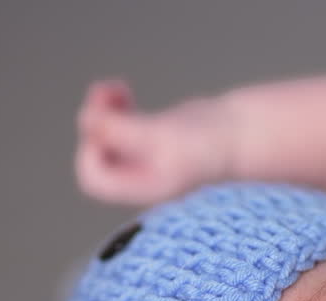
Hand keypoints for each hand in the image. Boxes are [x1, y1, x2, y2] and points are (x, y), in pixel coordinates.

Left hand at [75, 79, 230, 204]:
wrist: (239, 133)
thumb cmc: (208, 141)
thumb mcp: (161, 135)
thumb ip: (122, 130)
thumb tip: (86, 119)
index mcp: (141, 185)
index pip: (94, 177)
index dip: (91, 150)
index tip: (110, 126)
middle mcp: (139, 175)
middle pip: (96, 155)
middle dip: (95, 124)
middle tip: (110, 95)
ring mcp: (143, 156)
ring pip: (103, 136)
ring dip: (101, 111)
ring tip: (115, 89)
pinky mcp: (149, 135)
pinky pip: (116, 124)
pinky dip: (113, 107)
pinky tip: (124, 91)